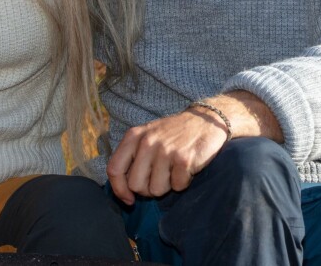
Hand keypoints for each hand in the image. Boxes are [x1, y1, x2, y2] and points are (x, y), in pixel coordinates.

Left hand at [106, 107, 228, 204]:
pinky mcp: (184, 160)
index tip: (129, 200)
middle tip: (160, 178)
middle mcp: (147, 142)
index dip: (119, 189)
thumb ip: (133, 157)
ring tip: (174, 169)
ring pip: (156, 190)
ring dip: (167, 186)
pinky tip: (187, 168)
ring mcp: (165, 151)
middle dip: (148, 189)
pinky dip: (183, 182)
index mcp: (134, 136)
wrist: (206, 120)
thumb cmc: (174, 134)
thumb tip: (123, 190)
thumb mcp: (148, 136)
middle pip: (135, 185)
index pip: (114, 168)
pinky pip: (177, 187)